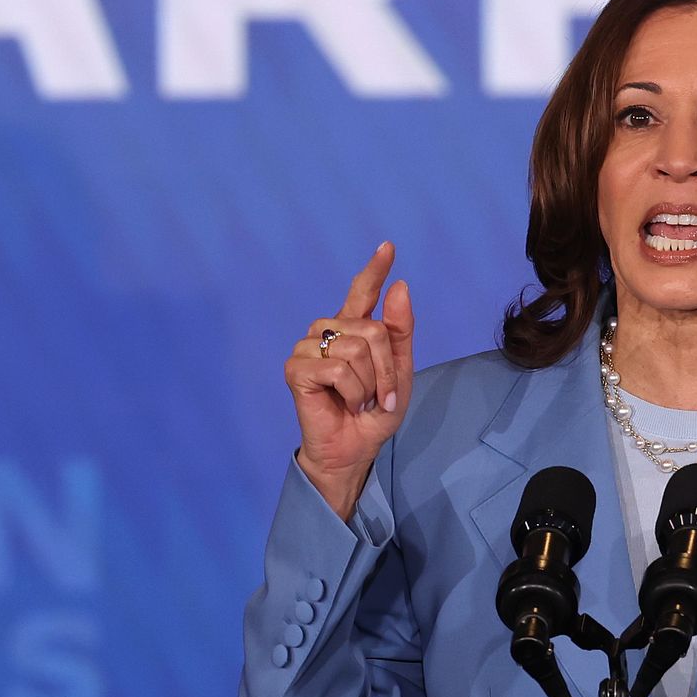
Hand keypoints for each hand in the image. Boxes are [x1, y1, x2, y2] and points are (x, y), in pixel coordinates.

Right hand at [285, 241, 414, 520]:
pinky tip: (343, 403)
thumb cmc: (373, 412)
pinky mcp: (296, 368)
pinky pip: (337, 370)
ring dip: (369, 384)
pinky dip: (351, 392)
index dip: (374, 270)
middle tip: (380, 396)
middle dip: (386, 369)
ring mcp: (308, 347)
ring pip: (356, 349)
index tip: (388, 247)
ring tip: (359, 400)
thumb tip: (400, 286)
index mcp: (352, 329)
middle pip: (372, 330)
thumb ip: (400, 332)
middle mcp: (328, 332)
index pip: (362, 292)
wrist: (353, 449)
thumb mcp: (399, 373)